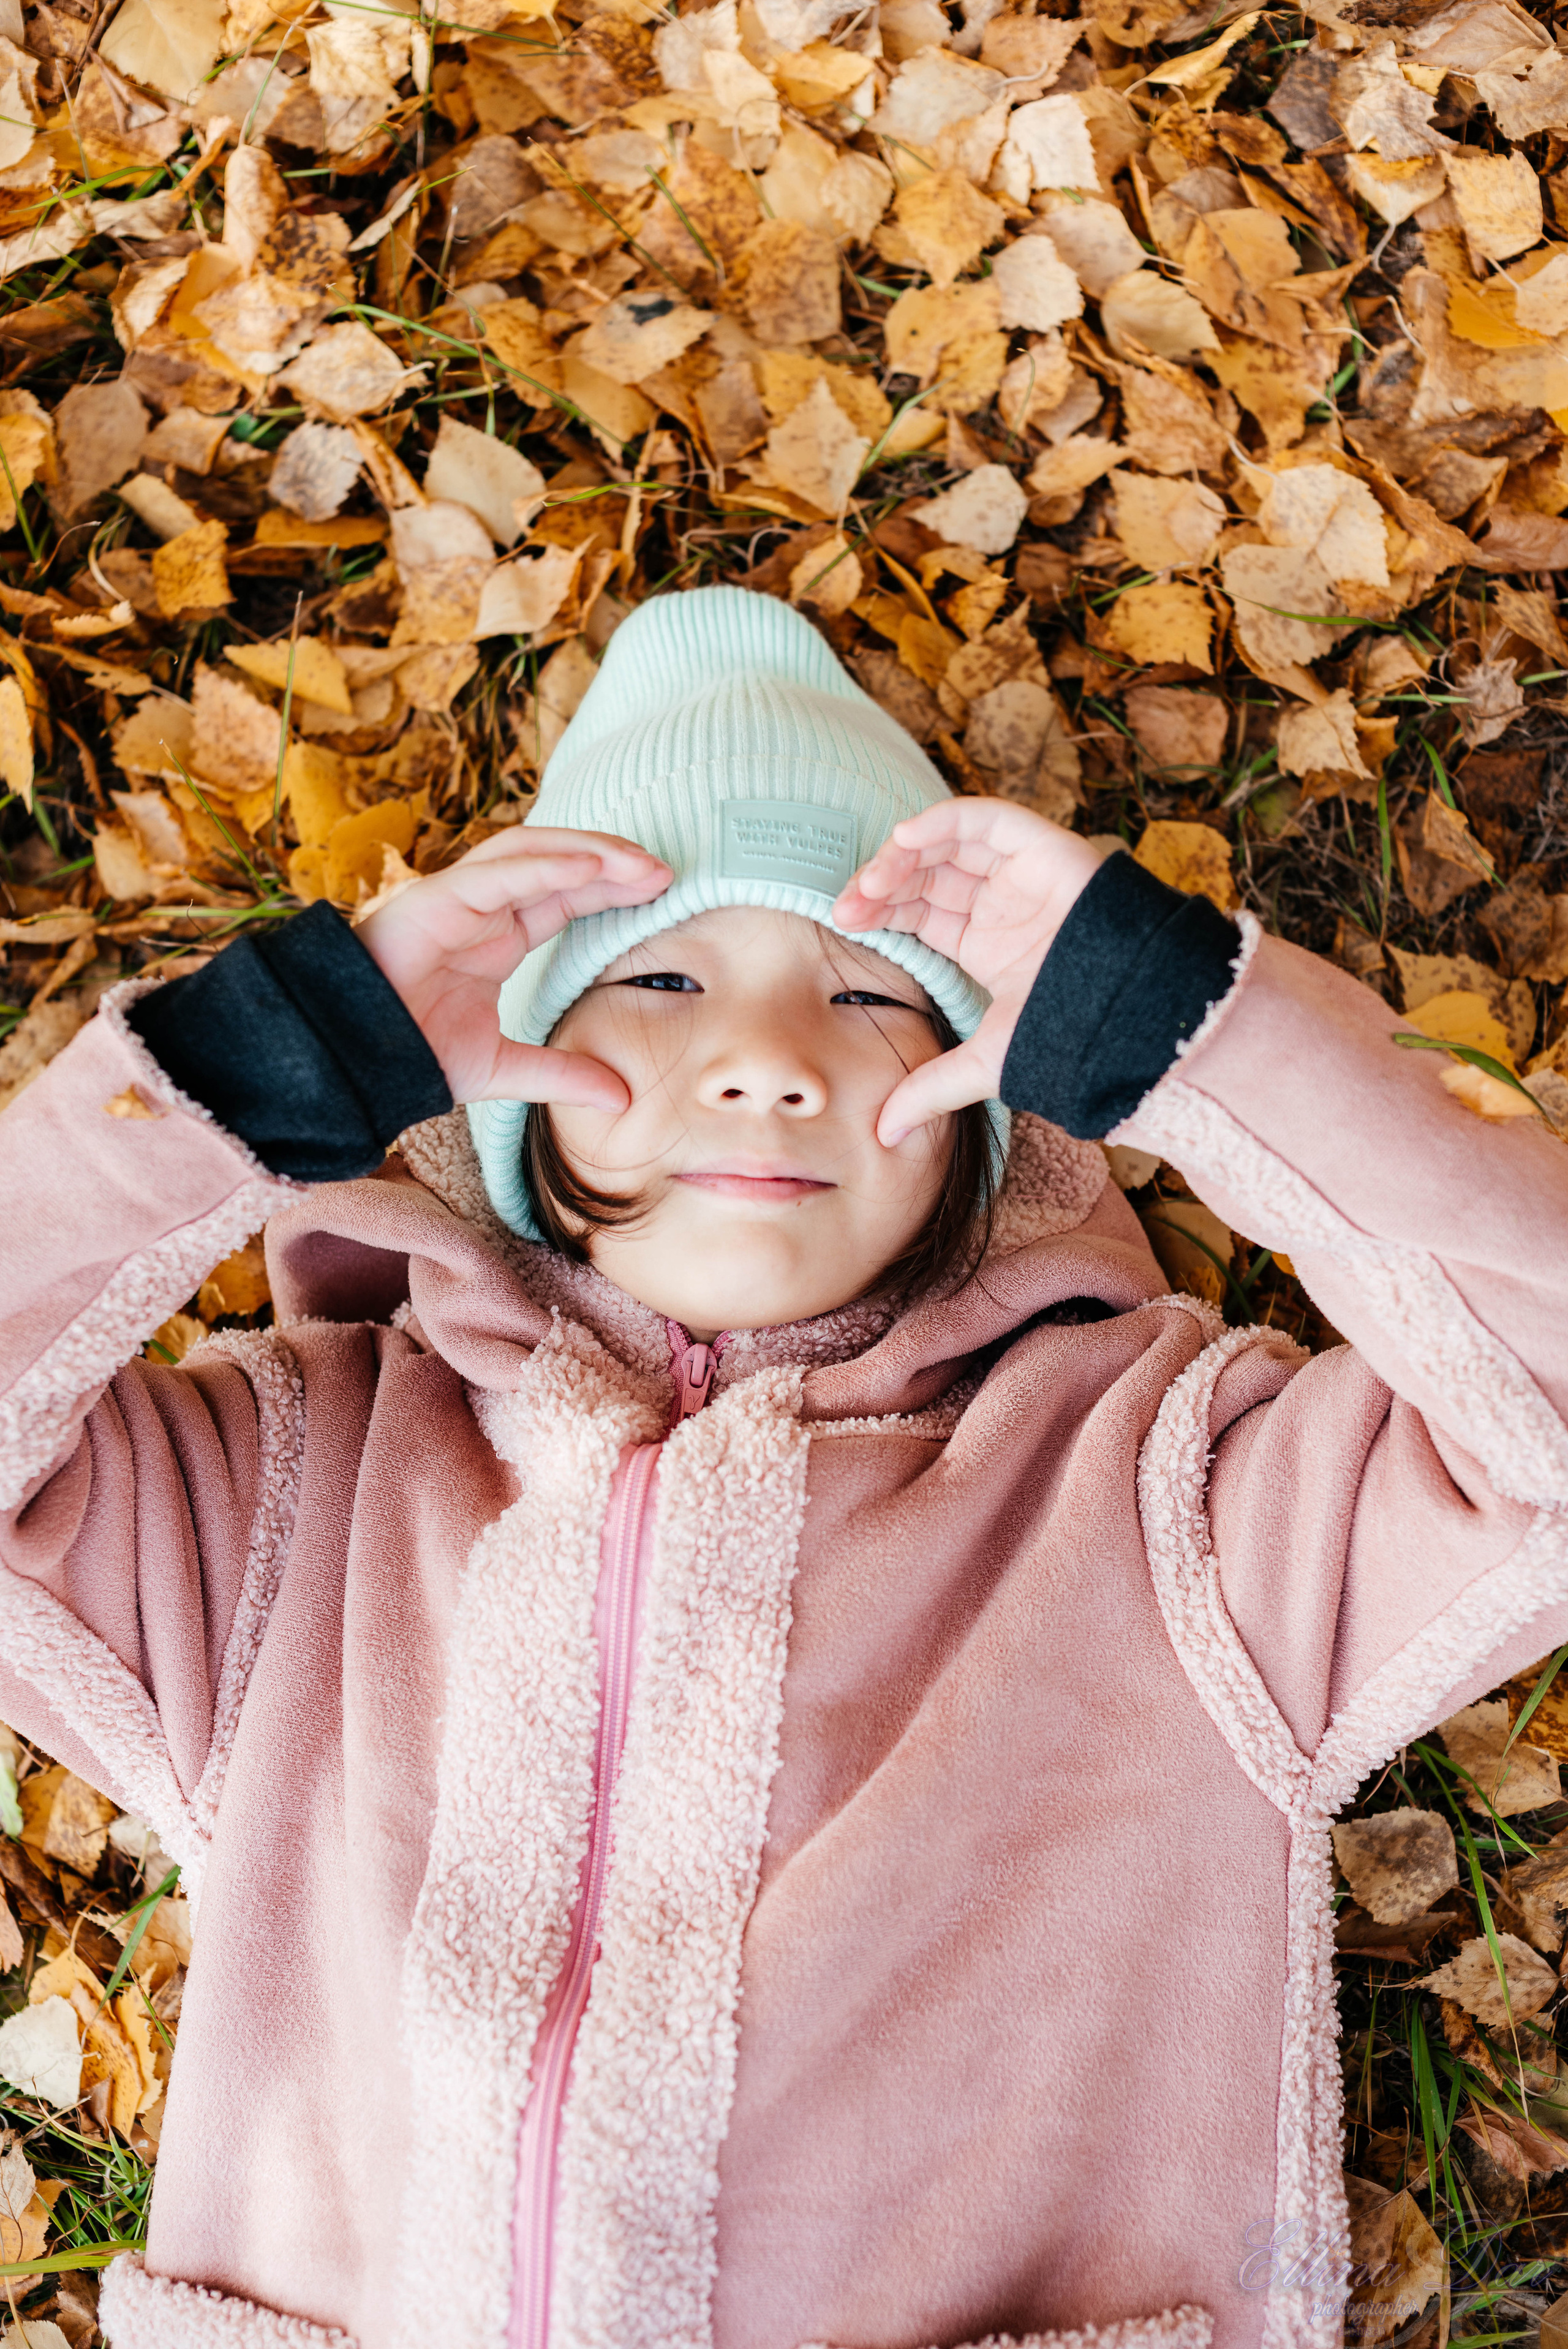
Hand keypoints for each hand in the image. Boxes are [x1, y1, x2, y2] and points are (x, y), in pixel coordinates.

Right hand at [357, 826, 670, 1107]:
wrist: (351, 1063)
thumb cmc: (412, 1055)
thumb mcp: (503, 1069)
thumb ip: (561, 1075)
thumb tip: (622, 1098)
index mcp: (496, 938)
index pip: (564, 897)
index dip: (611, 889)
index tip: (661, 893)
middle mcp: (479, 910)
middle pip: (556, 864)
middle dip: (611, 863)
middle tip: (665, 872)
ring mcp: (455, 899)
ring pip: (529, 853)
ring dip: (587, 852)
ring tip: (639, 863)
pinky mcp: (433, 900)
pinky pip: (498, 873)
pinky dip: (546, 865)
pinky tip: (590, 867)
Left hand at [833, 801, 1102, 1143]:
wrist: (1125, 1018)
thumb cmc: (1067, 1036)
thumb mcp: (984, 1063)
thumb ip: (931, 1090)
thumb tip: (885, 1136)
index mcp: (984, 942)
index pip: (918, 911)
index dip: (879, 910)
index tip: (843, 921)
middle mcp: (1000, 902)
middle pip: (925, 874)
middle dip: (881, 884)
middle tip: (847, 904)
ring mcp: (1022, 872)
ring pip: (948, 843)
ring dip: (903, 854)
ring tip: (871, 880)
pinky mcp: (1044, 848)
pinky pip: (987, 819)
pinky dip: (944, 820)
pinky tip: (907, 838)